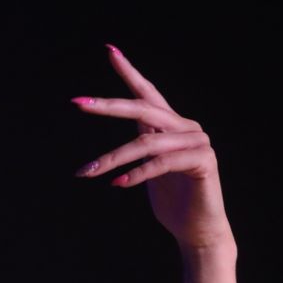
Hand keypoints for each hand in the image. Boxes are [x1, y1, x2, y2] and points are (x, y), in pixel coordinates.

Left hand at [73, 45, 233, 250]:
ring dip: (112, 158)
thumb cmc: (173, 203)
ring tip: (88, 172)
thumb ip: (141, 148)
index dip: (128, 71)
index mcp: (171, 125)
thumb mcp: (149, 170)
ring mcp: (197, 142)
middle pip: (143, 108)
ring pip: (146, 141)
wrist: (198, 231)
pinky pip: (161, 163)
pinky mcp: (203, 162)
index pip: (147, 93)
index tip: (109, 50)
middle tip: (79, 103)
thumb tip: (119, 144)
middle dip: (108, 105)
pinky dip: (136, 174)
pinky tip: (117, 183)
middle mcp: (185, 127)